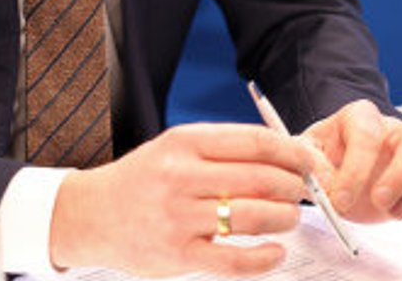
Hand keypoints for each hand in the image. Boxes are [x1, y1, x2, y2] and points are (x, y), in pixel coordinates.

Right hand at [49, 122, 315, 276]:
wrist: (90, 216)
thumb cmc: (143, 181)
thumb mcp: (175, 150)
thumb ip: (222, 152)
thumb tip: (285, 158)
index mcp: (183, 142)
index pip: (254, 142)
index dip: (292, 152)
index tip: (310, 161)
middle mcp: (180, 176)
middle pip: (260, 178)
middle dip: (294, 186)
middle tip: (305, 192)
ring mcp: (178, 217)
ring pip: (252, 216)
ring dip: (284, 219)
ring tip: (289, 219)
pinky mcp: (177, 255)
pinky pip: (234, 260)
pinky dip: (264, 258)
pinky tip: (274, 252)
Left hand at [301, 100, 401, 239]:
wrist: (336, 168)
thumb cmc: (324, 155)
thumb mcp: (306, 152)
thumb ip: (307, 160)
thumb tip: (319, 177)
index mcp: (362, 117)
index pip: (368, 133)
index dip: (356, 167)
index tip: (339, 199)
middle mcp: (396, 131)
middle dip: (400, 175)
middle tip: (377, 201)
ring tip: (391, 214)